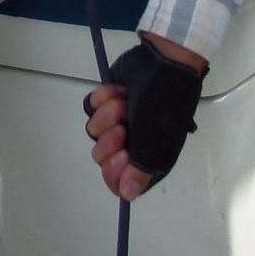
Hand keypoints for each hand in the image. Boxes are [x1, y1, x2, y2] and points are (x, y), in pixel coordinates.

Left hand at [84, 37, 205, 200]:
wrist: (164, 61)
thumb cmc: (165, 102)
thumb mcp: (157, 139)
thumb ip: (141, 169)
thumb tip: (128, 194)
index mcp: (147, 159)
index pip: (119, 183)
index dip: (115, 173)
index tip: (122, 155)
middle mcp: (132, 144)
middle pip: (102, 157)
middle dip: (110, 139)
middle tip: (123, 125)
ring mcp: (117, 122)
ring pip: (94, 131)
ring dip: (108, 115)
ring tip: (125, 102)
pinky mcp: (106, 102)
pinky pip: (90, 108)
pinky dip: (102, 98)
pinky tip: (119, 90)